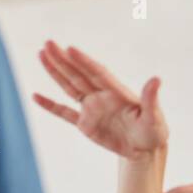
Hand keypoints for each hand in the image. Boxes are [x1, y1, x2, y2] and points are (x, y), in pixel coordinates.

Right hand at [33, 41, 166, 159]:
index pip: (97, 73)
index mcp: (117, 91)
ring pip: (69, 87)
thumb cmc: (154, 130)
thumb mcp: (154, 116)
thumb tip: (156, 79)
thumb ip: (150, 99)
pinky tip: (35, 96)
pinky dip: (50, 105)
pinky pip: (64, 113)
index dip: (84, 61)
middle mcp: (101, 96)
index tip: (70, 49)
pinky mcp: (84, 124)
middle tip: (47, 43)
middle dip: (62, 60)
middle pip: (78, 74)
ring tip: (41, 55)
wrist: (146, 149)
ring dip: (55, 72)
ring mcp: (91, 108)